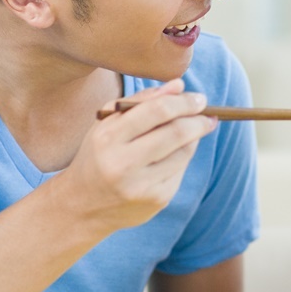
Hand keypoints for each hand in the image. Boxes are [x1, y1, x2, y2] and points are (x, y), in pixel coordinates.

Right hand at [57, 80, 216, 232]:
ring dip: (194, 137)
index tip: (199, 98)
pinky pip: (180, 170)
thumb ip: (142, 101)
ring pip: (184, 152)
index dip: (184, 102)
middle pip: (175, 133)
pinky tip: (174, 154)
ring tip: (195, 128)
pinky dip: (181, 157)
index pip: (156, 111)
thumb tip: (179, 85)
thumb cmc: (98, 155)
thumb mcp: (107, 124)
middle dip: (198, 120)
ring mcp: (141, 185)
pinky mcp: (156, 200)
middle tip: (208, 113)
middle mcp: (123, 164)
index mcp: (108, 138)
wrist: (82, 206)